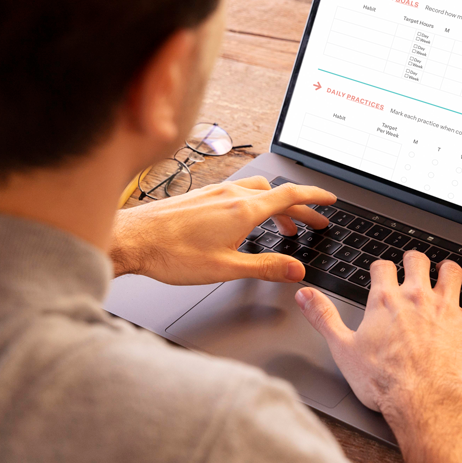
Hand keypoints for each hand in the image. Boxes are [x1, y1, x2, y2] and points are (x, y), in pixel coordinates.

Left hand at [109, 176, 334, 284]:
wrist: (131, 239)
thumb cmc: (171, 254)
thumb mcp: (227, 268)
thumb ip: (266, 267)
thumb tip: (296, 270)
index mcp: (244, 209)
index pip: (290, 195)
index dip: (315, 197)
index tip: (330, 200)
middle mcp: (231, 194)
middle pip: (277, 193)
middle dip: (300, 208)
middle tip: (314, 223)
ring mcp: (215, 192)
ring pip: (257, 192)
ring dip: (276, 206)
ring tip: (283, 227)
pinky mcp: (201, 196)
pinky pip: (238, 193)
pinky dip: (254, 204)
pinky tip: (245, 221)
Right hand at [296, 250, 461, 413]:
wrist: (422, 400)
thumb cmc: (384, 381)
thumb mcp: (343, 349)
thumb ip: (324, 317)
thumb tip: (305, 295)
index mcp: (385, 301)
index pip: (382, 268)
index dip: (381, 268)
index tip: (382, 271)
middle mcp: (416, 297)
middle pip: (418, 261)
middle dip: (415, 260)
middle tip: (414, 263)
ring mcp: (445, 308)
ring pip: (451, 273)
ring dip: (449, 269)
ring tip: (447, 270)